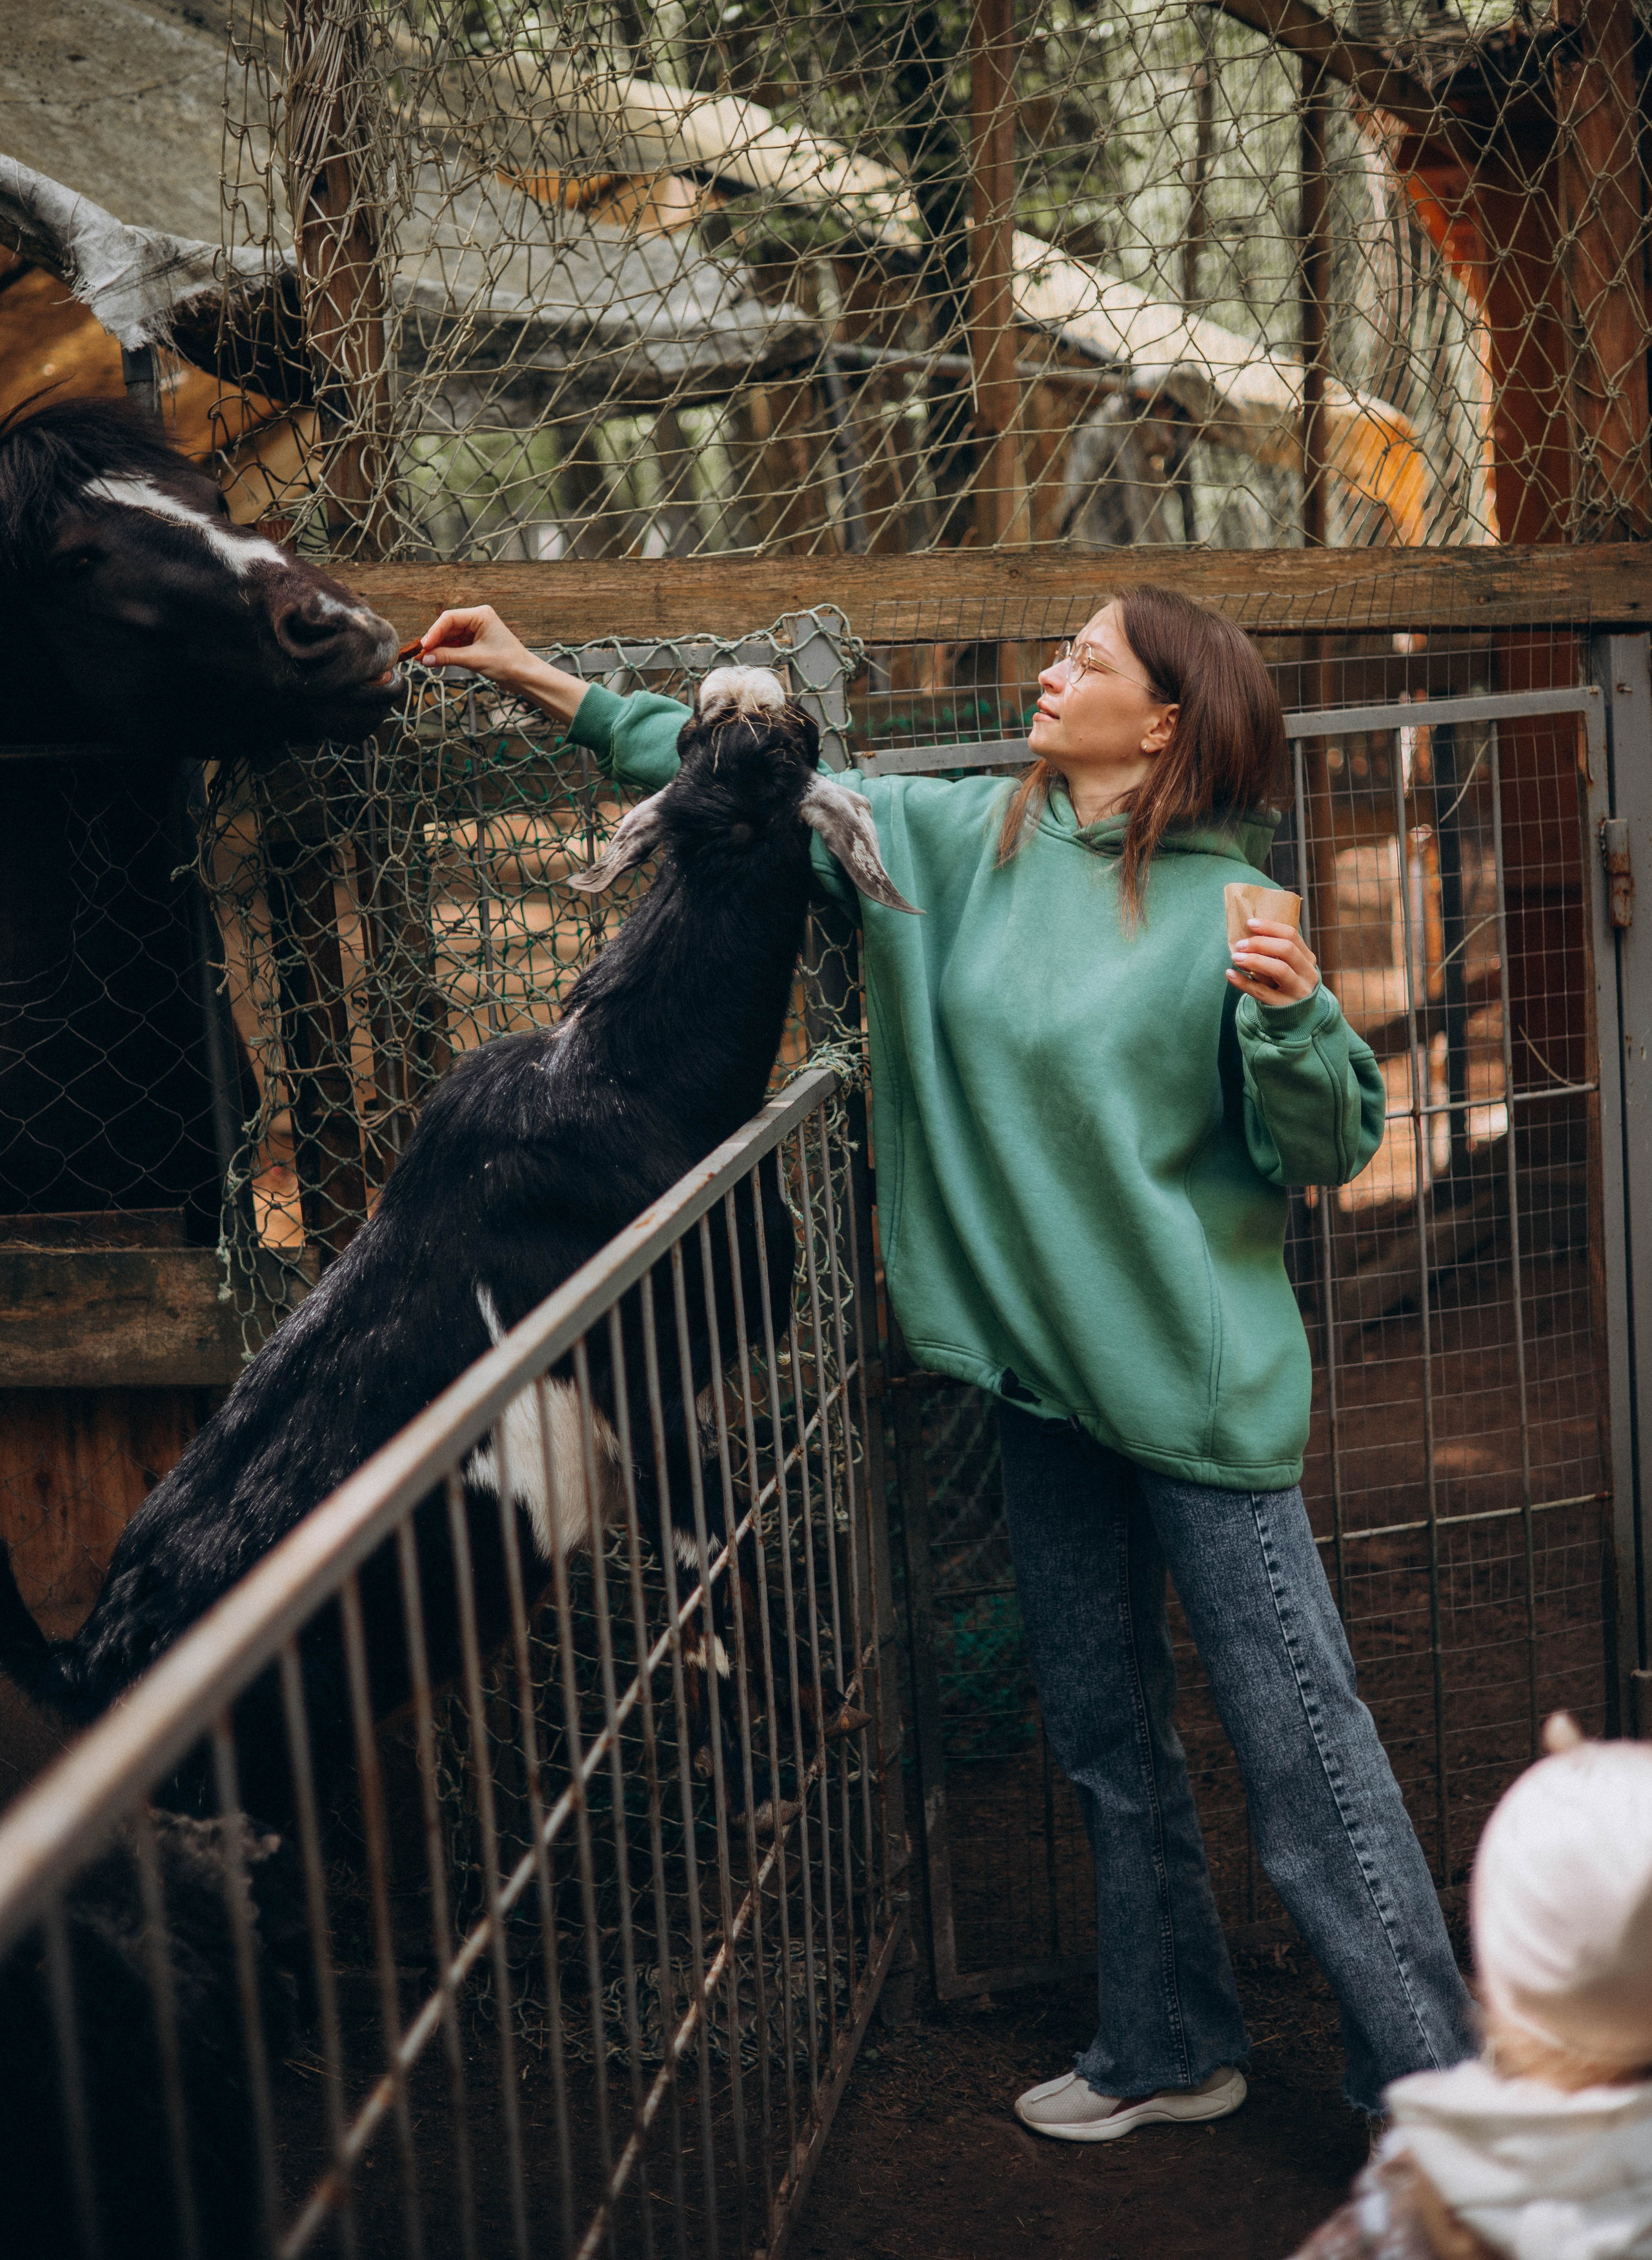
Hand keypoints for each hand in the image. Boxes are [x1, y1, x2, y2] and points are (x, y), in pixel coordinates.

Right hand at [414, 606, 587, 722]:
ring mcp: (476, 630)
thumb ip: (448, 657)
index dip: (433, 632)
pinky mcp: (476, 642)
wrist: (525, 676)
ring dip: (439, 648)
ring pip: (450, 636)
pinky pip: (456, 644)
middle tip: (420, 655)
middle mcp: (478, 619)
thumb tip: (425, 658)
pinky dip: (447, 652)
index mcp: (480, 615)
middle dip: (434, 641)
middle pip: (447, 626)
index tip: (423, 646)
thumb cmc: (507, 664)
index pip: (449, 618)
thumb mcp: (474, 660)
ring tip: (426, 660)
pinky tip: (436, 660)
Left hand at [1227, 918, 1319, 1006]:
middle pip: (1286, 950)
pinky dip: (1243, 982)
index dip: (1270, 927)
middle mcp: (1307, 974)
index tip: (1250, 923)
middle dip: (1261, 943)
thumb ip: (1277, 953)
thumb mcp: (1290, 967)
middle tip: (1240, 944)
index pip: (1291, 936)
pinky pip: (1262, 993)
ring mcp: (1297, 991)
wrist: (1297, 1018)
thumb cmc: (1286, 985)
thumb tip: (1249, 933)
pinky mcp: (1283, 1007)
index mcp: (1307, 959)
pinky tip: (1230, 974)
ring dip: (1254, 960)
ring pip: (1279, 970)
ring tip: (1235, 957)